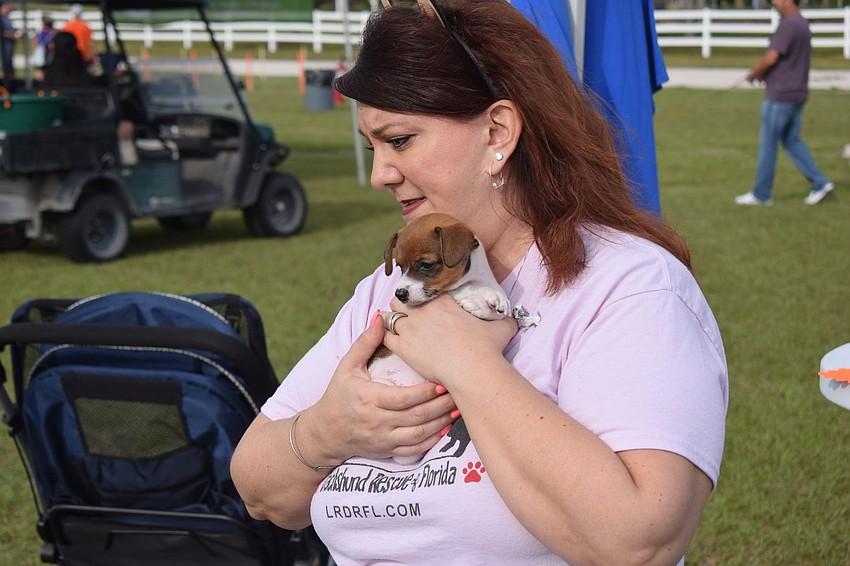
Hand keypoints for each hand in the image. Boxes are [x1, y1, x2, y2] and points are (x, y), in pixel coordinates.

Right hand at [304, 312, 458, 462]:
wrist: (326, 432)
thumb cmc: (339, 395)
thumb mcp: (347, 366)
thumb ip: (365, 343)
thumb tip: (381, 318)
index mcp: (368, 399)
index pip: (402, 398)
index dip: (424, 392)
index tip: (441, 382)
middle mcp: (377, 422)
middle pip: (416, 416)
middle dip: (441, 406)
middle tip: (458, 393)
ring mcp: (383, 439)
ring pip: (418, 434)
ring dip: (441, 423)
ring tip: (457, 409)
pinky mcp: (387, 450)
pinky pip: (414, 450)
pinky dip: (432, 441)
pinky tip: (445, 429)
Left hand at [383, 294, 517, 387]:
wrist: (473, 368)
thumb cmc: (487, 348)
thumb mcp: (502, 328)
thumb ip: (504, 320)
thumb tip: (513, 319)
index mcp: (443, 301)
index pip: (424, 291)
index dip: (421, 298)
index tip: (423, 305)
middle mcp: (424, 310)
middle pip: (403, 300)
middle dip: (403, 306)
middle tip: (407, 317)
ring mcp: (411, 328)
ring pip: (390, 316)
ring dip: (393, 321)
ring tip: (396, 329)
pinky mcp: (403, 347)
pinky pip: (385, 337)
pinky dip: (386, 338)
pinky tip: (390, 342)